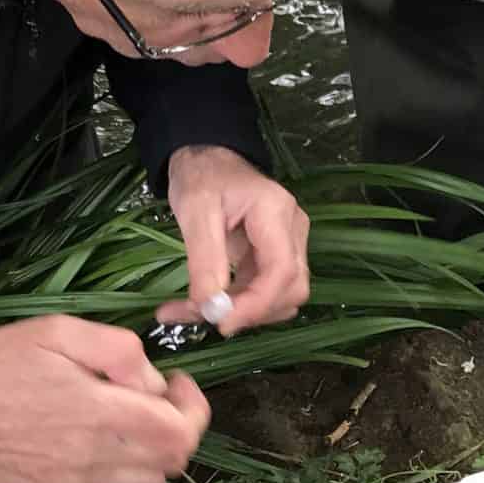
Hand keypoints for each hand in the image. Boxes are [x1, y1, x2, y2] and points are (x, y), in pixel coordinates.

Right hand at [0, 316, 209, 482]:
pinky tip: (86, 440)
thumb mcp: (60, 332)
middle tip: (155, 400)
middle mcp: (92, 458)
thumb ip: (120, 352)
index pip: (180, 434)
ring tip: (126, 422)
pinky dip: (113, 469)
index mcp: (98, 413)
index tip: (176, 383)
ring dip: (151, 454)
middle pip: (172, 463)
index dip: (194, 408)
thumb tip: (153, 384)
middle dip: (178, 428)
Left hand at [158, 144, 311, 333]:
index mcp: (276, 213)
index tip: (222, 322)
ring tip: (190, 310)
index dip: (257, 304)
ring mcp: (288, 245)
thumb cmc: (202, 177)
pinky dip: (236, 306)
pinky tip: (201, 304)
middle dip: (251, 312)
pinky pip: (263, 292)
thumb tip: (210, 308)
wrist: (207, 159)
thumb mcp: (195, 212)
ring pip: (280, 297)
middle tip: (204, 317)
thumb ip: (205, 260)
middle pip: (291, 288)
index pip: (283, 270)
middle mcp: (292, 231)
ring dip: (241, 313)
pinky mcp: (274, 257)